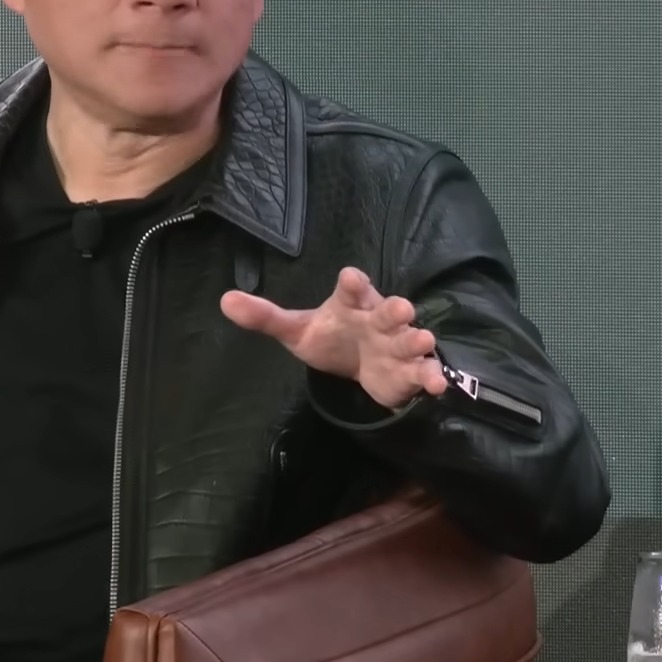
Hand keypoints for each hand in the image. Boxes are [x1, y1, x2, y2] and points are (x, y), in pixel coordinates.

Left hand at [220, 266, 446, 409]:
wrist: (359, 364)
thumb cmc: (331, 337)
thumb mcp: (296, 330)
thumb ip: (265, 317)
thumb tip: (225, 300)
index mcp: (351, 304)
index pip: (351, 289)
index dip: (352, 283)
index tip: (351, 277)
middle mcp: (378, 319)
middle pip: (388, 311)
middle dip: (395, 310)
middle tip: (403, 308)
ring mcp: (397, 344)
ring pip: (411, 338)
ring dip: (417, 340)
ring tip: (423, 340)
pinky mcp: (410, 370)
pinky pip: (424, 371)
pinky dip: (431, 375)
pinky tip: (437, 384)